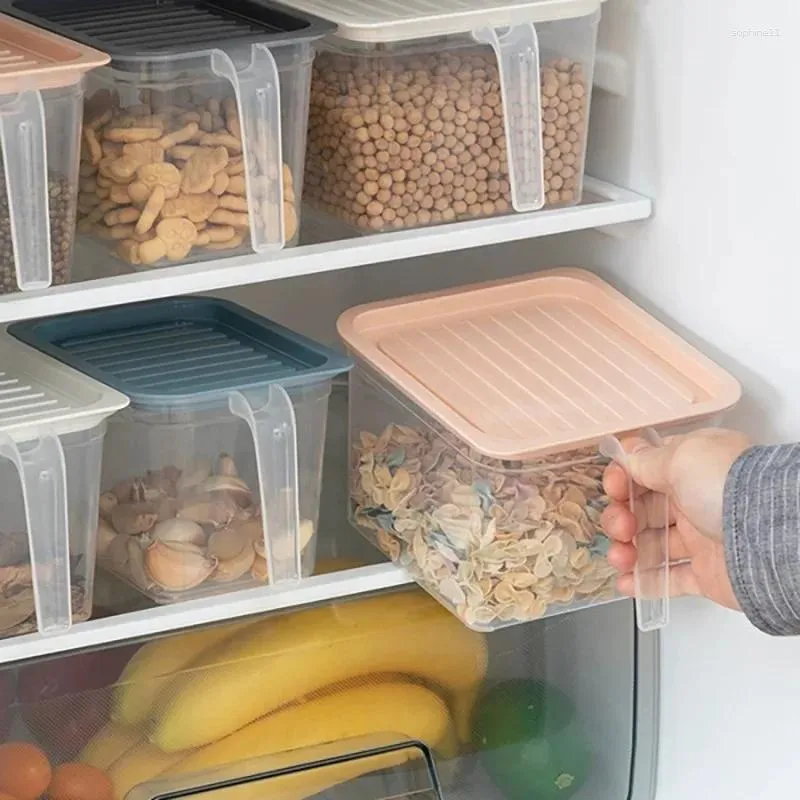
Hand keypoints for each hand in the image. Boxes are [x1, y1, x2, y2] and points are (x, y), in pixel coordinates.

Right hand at [601, 429, 751, 609]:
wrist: (769, 537)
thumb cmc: (729, 488)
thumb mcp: (680, 458)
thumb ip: (646, 459)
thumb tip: (628, 457)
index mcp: (691, 468)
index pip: (646, 471)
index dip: (623, 480)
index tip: (615, 489)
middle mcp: (696, 500)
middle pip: (643, 510)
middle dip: (621, 518)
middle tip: (622, 527)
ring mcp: (702, 538)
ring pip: (652, 545)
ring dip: (627, 551)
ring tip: (622, 558)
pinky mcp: (708, 573)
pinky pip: (672, 579)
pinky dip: (647, 583)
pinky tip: (628, 582)